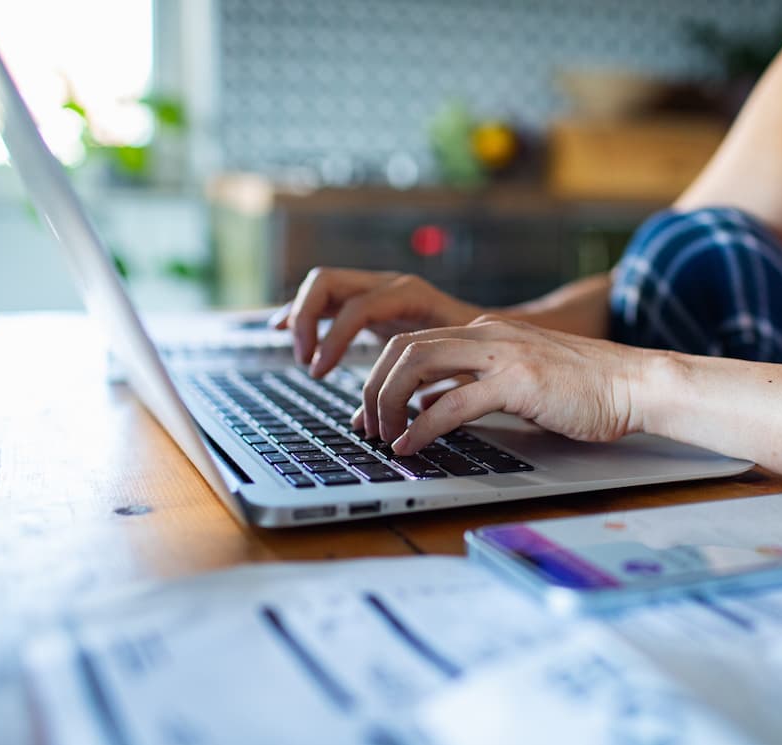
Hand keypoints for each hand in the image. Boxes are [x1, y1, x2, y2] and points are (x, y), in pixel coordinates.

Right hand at [269, 267, 482, 376]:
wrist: (500, 329)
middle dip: (307, 319)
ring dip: (301, 315)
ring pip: (323, 286)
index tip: (320, 372)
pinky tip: (281, 327)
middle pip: (328, 282)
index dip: (334, 339)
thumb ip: (415, 392)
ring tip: (296, 351)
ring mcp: (377, 288)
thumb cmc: (481, 350)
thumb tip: (375, 425)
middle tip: (305, 360)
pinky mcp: (370, 300)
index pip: (358, 308)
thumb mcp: (456, 367)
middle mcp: (389, 284)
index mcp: (410, 294)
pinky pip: (328, 298)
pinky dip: (304, 312)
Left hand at [353, 316, 648, 452]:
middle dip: (373, 389)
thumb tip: (433, 409)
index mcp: (486, 332)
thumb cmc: (586, 389)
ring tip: (384, 437)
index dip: (379, 378)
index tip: (370, 413)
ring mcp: (502, 354)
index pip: (412, 343)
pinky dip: (422, 426)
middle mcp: (487, 335)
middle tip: (368, 428)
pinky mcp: (518, 381)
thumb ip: (477, 386)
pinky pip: (452, 402)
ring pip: (416, 366)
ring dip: (388, 404)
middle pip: (402, 349)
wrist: (636, 384)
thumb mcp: (519, 380)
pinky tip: (412, 445)